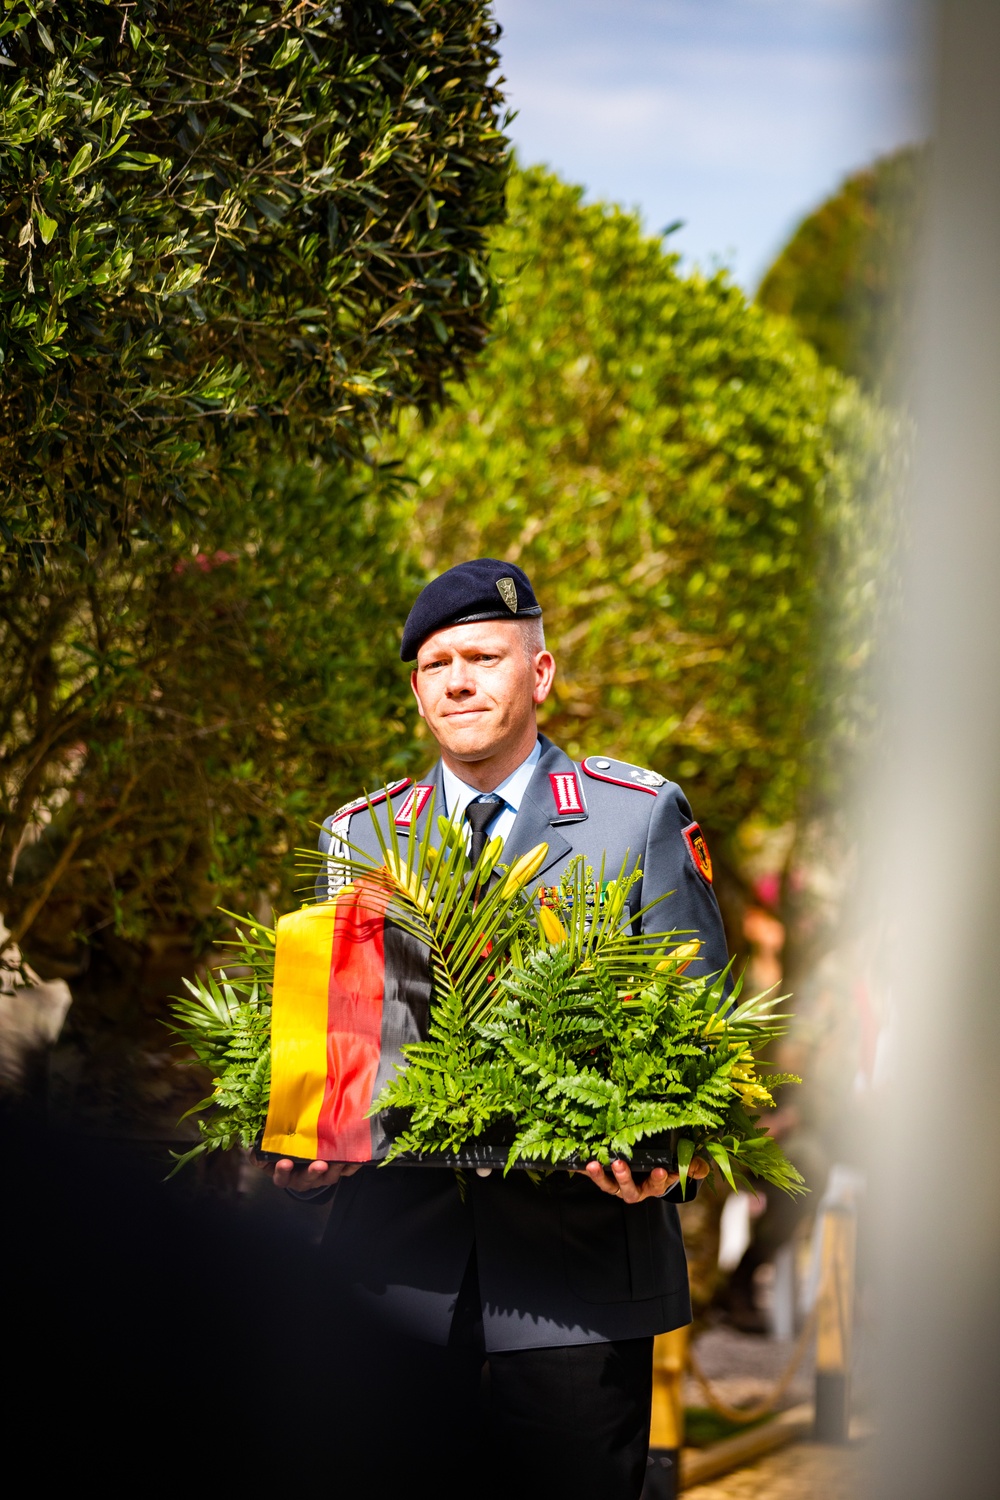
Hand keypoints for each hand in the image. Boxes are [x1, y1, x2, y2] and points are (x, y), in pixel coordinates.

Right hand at [260, 1156, 360, 1191]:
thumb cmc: (283, 1153)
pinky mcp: (335, 1171)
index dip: (282, 1171)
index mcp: (285, 1175)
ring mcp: (320, 1177)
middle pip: (307, 1179)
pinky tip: (356, 1158)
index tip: (285, 1162)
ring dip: (334, 1169)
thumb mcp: (269, 1153)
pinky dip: (351, 1165)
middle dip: (313, 1173)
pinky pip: (345, 1171)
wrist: (301, 1154)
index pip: (281, 1177)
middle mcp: (302, 1179)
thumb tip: (254, 1150)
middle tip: (319, 1165)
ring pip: (328, 1177)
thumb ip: (260, 1152)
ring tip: (339, 1159)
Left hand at [580, 1155, 709, 1203]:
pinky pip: (591, 1176)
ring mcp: (616, 1185)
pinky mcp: (602, 1176)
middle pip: (627, 1188)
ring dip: (599, 1176)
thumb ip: (691, 1167)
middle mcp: (633, 1189)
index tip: (661, 1170)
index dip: (659, 1178)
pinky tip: (574, 1162)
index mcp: (653, 1185)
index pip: (657, 1183)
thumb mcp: (679, 1167)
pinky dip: (582, 1170)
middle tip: (620, 1164)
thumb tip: (701, 1168)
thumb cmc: (664, 1166)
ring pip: (607, 1185)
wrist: (644, 1169)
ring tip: (593, 1164)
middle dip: (624, 1177)